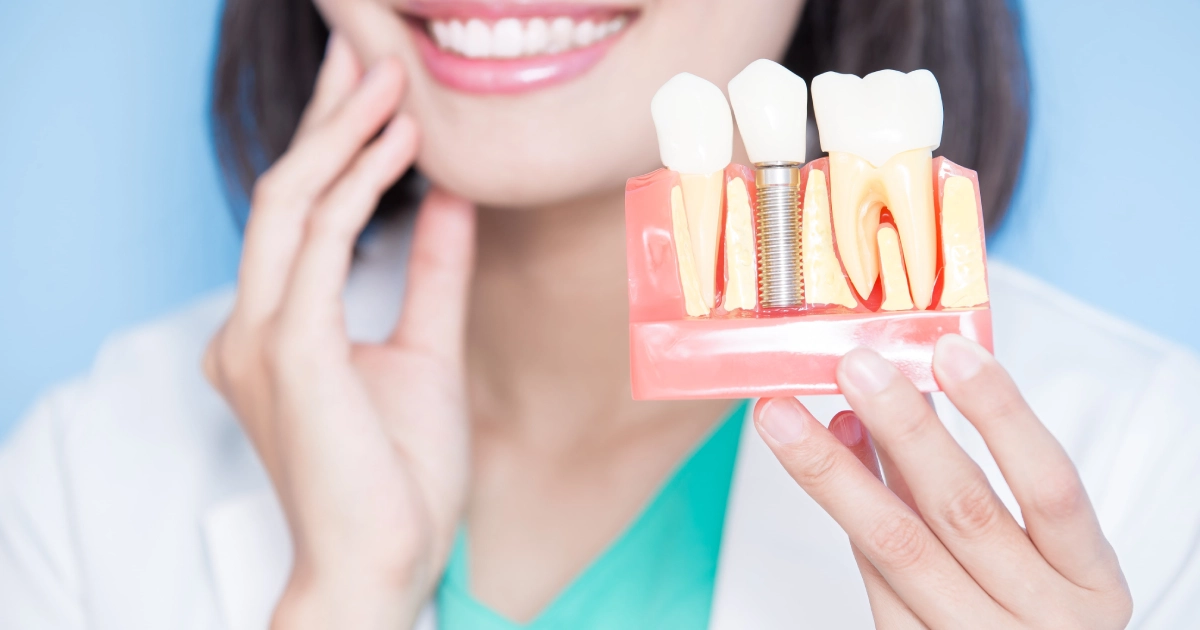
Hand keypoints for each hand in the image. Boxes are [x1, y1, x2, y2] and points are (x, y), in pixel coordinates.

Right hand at [203, 35, 474, 628]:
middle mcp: (252, 326)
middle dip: (326, 117)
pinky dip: (357, 185)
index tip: (374, 93)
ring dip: (343, 134)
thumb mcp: (425, 351)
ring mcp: (261, 338)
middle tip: (367, 55)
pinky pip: (318, 244)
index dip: (331, 145)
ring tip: (391, 80)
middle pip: (283, 192)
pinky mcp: (289, 351)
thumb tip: (449, 200)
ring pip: (291, 203)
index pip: (297, 214)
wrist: (383, 564)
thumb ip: (430, 273)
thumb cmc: (397, 475)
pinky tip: (401, 145)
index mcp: (276, 330)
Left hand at [754, 335, 1132, 628]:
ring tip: (788, 415)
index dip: (1002, 413)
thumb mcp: (1039, 554)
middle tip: (854, 367)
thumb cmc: (1031, 612)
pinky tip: (825, 468)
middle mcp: (1044, 622)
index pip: (1050, 485)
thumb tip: (902, 394)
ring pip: (897, 545)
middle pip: (962, 510)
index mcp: (1090, 584)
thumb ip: (972, 479)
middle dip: (902, 427)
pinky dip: (847, 519)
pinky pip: (875, 582)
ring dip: (836, 470)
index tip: (950, 349)